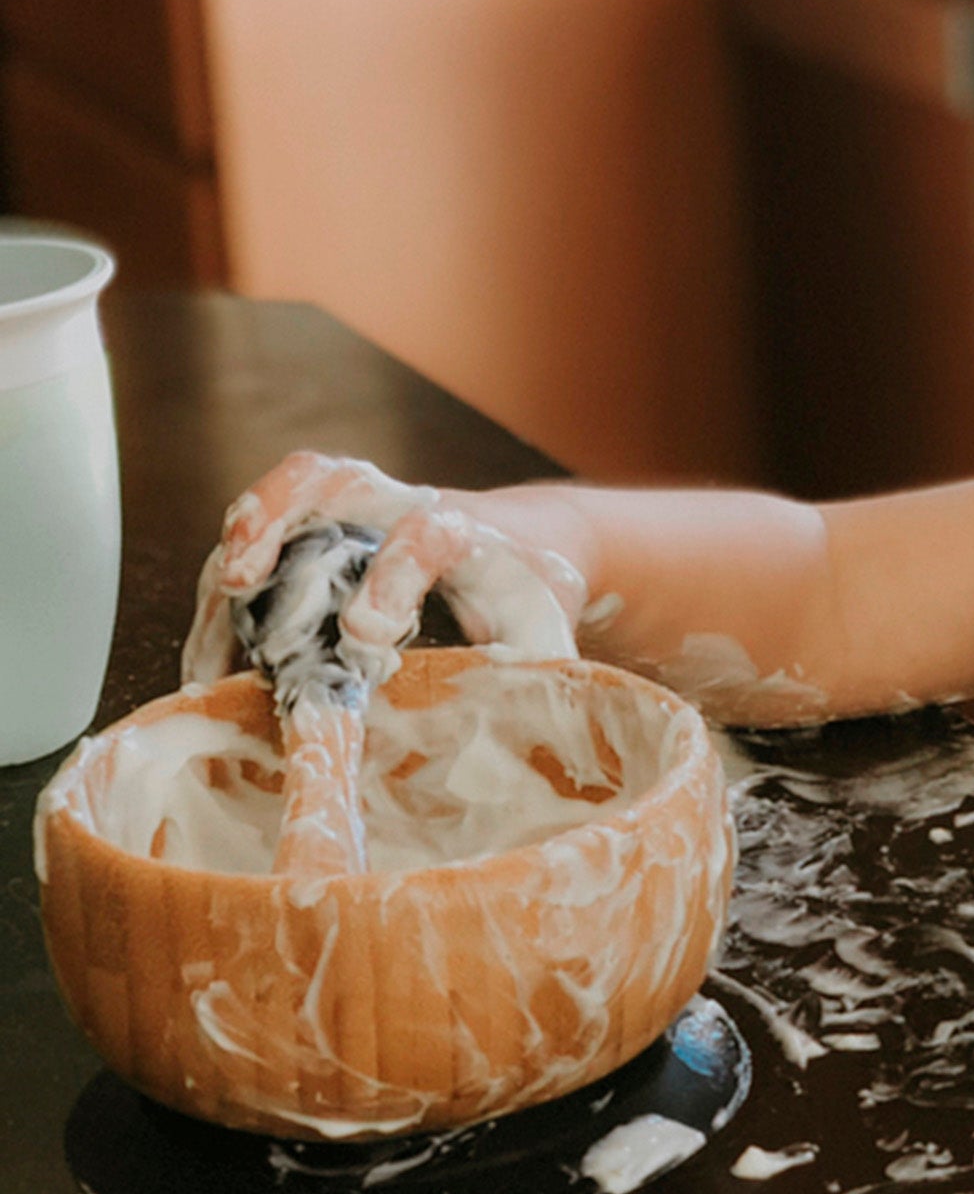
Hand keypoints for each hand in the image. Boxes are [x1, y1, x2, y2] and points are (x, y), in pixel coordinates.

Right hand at [183, 452, 585, 687]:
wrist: (522, 545)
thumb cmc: (530, 594)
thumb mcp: (545, 631)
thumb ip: (532, 666)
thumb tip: (503, 716)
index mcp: (464, 533)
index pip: (428, 535)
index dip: (393, 576)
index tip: (366, 634)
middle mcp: (398, 507)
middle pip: (333, 477)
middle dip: (278, 513)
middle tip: (240, 575)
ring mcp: (349, 515)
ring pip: (278, 507)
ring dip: (233, 560)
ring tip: (207, 648)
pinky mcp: (313, 538)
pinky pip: (254, 551)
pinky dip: (221, 604)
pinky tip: (207, 671)